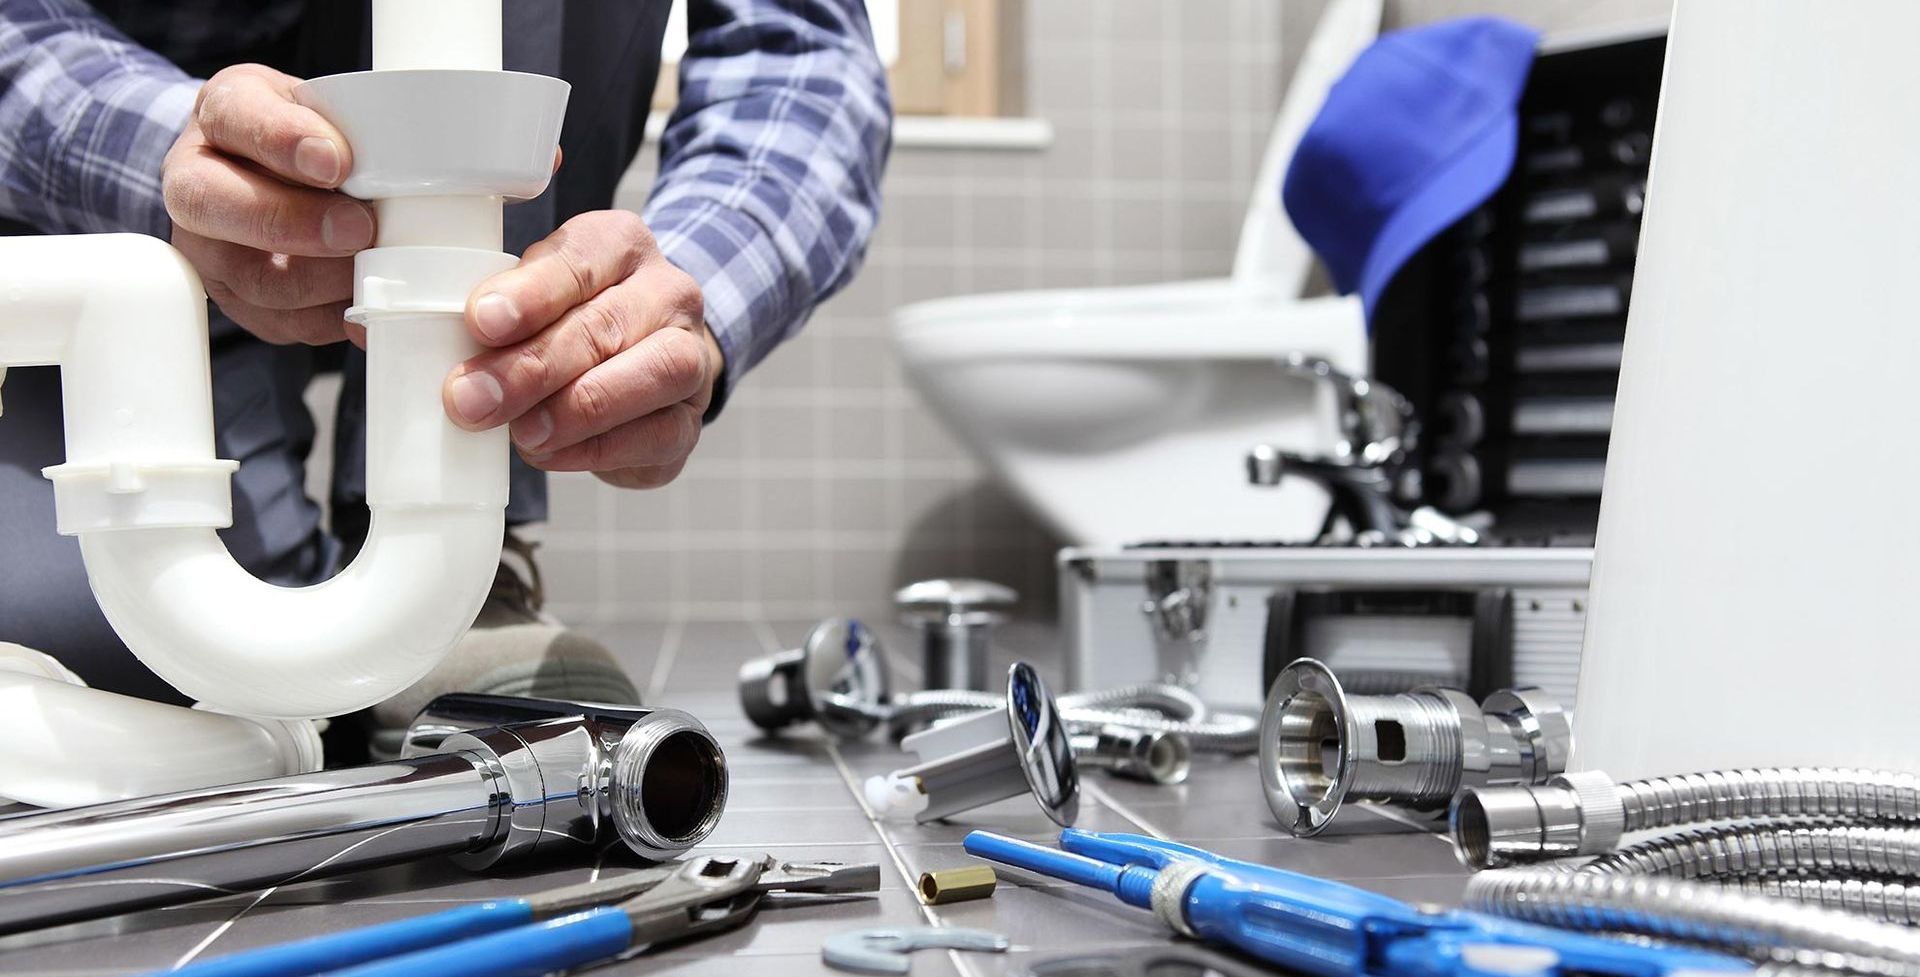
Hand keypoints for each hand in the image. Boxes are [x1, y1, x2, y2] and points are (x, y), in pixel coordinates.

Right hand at [162, 64, 372, 345]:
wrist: (273, 173)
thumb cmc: (304, 134)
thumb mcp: (322, 103)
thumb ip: (345, 124)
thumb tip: (391, 168)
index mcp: (219, 114)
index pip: (232, 116)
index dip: (281, 141)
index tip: (334, 160)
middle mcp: (196, 183)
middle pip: (216, 207)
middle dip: (294, 223)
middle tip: (358, 227)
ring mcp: (210, 250)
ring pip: (253, 279)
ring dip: (323, 280)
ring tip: (372, 267)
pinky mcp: (240, 302)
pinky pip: (283, 323)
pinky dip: (333, 317)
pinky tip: (367, 303)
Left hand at [442, 210, 723, 488]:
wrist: (647, 361)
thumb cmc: (573, 321)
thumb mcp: (534, 295)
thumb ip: (495, 312)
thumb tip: (426, 350)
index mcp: (621, 244)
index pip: (578, 260)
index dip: (529, 294)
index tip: (480, 322)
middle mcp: (668, 293)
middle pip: (605, 325)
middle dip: (532, 367)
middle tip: (471, 399)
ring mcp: (691, 357)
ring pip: (650, 375)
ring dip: (575, 409)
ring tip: (521, 433)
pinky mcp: (689, 420)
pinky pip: (655, 435)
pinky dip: (595, 448)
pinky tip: (549, 452)